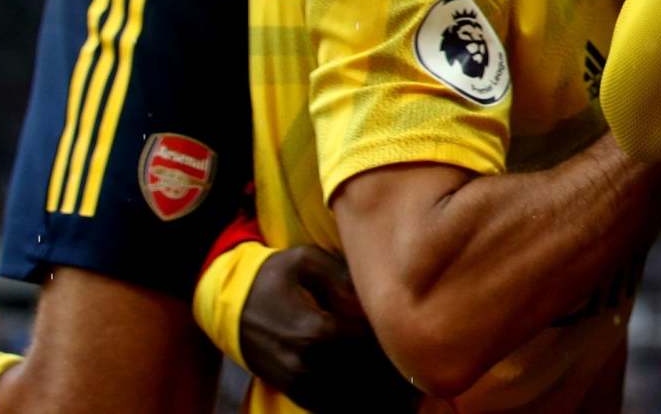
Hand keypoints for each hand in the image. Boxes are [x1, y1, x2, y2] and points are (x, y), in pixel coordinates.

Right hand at [242, 244, 416, 413]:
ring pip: (351, 399)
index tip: (423, 337)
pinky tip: (388, 400)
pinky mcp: (295, 391)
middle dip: (398, 375)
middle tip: (428, 368)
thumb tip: (373, 297)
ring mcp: (298, 382)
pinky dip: (360, 405)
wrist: (232, 305)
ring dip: (384, 397)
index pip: (369, 344)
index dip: (398, 344)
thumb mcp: (306, 261)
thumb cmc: (275, 276)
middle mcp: (306, 364)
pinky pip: (332, 408)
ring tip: (414, 389)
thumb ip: (342, 279)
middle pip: (365, 377)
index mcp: (314, 330)